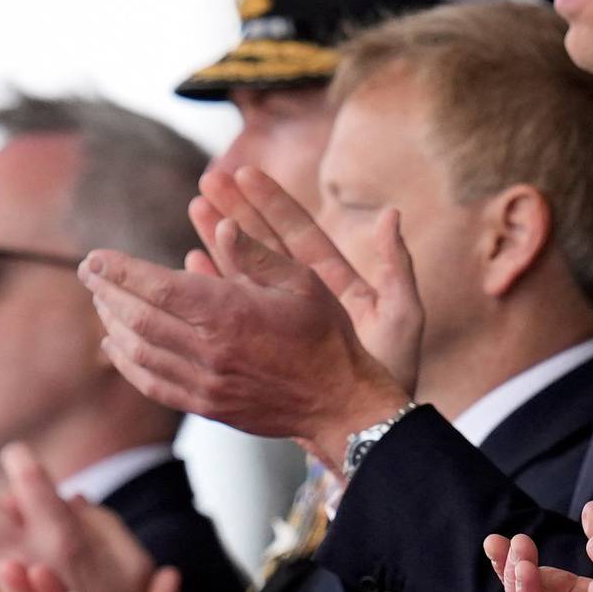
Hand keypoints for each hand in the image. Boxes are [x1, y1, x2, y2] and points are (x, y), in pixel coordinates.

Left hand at [80, 213, 409, 467]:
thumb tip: (222, 226)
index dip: (119, 270)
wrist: (339, 401)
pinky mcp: (206, 405)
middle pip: (137, 318)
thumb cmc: (325, 335)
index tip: (94, 257)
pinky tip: (116, 346)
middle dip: (106, 292)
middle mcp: (208, 349)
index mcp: (229, 312)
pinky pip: (152, 384)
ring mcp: (204, 382)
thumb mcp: (301, 281)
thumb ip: (256, 254)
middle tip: (89, 274)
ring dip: (113, 324)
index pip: (155, 286)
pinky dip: (126, 363)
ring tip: (102, 304)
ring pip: (137, 351)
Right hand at [191, 167, 423, 392]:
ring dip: (217, 242)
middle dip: (235, 213)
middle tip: (204, 185)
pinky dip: (212, 288)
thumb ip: (397, 267)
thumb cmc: (394, 370)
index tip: (244, 172)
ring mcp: (284, 319)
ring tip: (192, 210)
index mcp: (338, 283)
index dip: (272, 203)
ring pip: (244, 273)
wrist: (369, 419)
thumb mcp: (403, 317)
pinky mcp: (266, 343)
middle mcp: (308, 295)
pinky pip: (232, 310)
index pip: (300, 233)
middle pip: (265, 245)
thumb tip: (392, 215)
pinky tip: (189, 266)